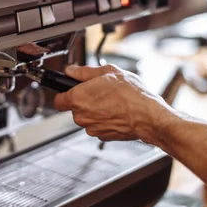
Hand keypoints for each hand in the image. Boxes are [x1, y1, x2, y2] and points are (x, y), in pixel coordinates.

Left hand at [54, 64, 174, 143]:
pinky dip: (104, 119)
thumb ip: (84, 71)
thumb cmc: (131, 94)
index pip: (57, 100)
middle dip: (84, 100)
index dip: (63, 93)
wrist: (148, 116)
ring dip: (95, 110)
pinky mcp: (102, 136)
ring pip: (87, 117)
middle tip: (100, 91)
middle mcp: (81, 115)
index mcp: (78, 98)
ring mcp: (91, 128)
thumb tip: (71, 70)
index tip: (68, 90)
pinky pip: (98, 125)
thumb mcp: (108, 72)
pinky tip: (116, 111)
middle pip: (74, 108)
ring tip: (112, 101)